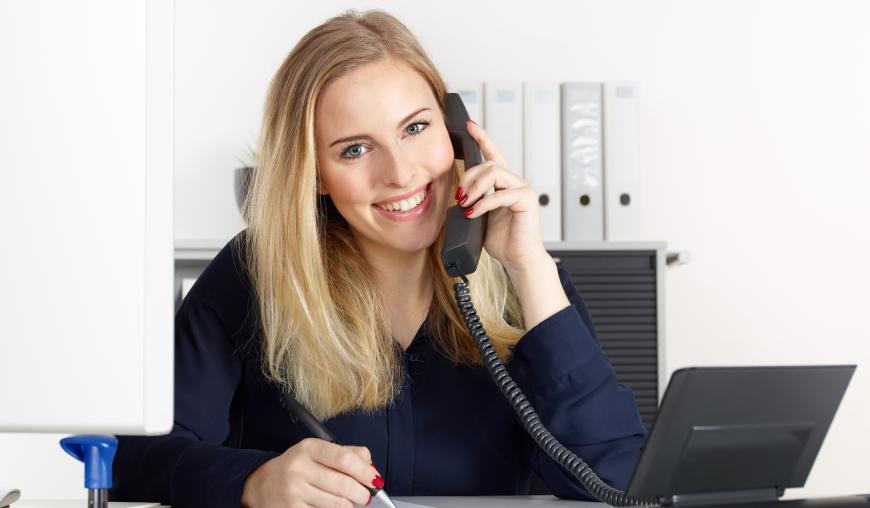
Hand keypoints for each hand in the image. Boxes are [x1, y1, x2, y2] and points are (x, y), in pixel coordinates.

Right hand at [241, 438, 381, 507]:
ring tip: (348, 500)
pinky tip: (332, 505)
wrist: (260, 485)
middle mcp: (299, 468)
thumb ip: (346, 453)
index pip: (344, 459)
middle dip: (361, 493)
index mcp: (309, 448)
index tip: (374, 479)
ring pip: (337, 503)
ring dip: (349, 504)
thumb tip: (370, 467)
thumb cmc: (295, 467)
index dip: (364, 471)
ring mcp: (294, 491)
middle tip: (365, 495)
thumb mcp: (316, 451)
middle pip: (343, 484)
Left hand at [456, 120, 549, 273]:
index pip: (493, 154)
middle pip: (488, 164)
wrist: (518, 259)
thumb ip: (472, 202)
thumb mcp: (480, 217)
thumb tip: (457, 197)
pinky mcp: (528, 200)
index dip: (482, 138)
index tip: (469, 126)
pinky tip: (474, 213)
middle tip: (459, 197)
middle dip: (468, 177)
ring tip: (466, 204)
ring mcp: (523, 189)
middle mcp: (515, 182)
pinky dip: (483, 204)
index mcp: (504, 184)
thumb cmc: (502, 240)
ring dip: (474, 188)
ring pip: (495, 173)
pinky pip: (501, 194)